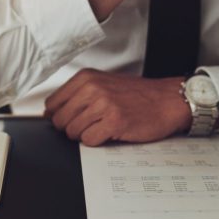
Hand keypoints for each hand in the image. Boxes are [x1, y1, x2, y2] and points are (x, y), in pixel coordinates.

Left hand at [43, 68, 190, 146]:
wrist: (167, 100)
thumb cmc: (137, 94)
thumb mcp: (103, 84)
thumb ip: (77, 95)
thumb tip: (50, 113)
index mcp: (86, 77)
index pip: (52, 104)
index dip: (59, 116)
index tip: (71, 119)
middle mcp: (92, 88)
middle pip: (60, 120)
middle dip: (71, 128)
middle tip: (90, 125)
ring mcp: (103, 105)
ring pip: (72, 132)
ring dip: (85, 135)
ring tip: (102, 127)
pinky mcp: (114, 122)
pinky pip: (89, 140)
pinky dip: (97, 141)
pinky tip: (110, 133)